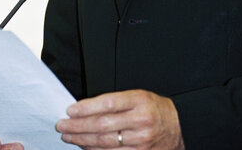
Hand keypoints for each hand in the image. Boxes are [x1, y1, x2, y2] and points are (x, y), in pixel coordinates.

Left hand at [56, 89, 184, 148]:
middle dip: (78, 126)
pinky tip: (84, 147)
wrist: (179, 127)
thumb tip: (86, 108)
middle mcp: (141, 121)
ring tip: (68, 136)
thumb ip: (116, 102)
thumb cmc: (155, 108)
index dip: (87, 107)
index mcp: (140, 100)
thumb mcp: (139, 96)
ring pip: (104, 143)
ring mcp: (141, 141)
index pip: (108, 103)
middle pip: (103, 125)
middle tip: (62, 125)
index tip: (70, 109)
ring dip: (82, 140)